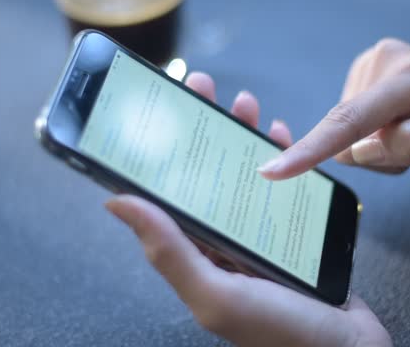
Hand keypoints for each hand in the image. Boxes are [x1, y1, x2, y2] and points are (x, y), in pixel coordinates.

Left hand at [106, 72, 391, 346]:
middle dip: (205, 129)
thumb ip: (170, 252)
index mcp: (197, 257)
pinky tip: (281, 138)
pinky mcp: (292, 234)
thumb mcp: (218, 294)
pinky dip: (281, 159)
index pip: (169, 195)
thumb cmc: (284, 335)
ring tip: (245, 104)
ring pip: (244, 175)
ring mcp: (259, 237)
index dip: (164, 150)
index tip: (163, 107)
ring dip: (242, 137)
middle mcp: (224, 245)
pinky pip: (281, 188)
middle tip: (205, 88)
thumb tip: (118, 204)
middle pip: (207, 175)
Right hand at [258, 38, 409, 178]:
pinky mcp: (365, 69)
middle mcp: (384, 60)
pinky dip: (373, 133)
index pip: (352, 119)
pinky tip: (401, 124)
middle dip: (377, 153)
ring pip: (348, 129)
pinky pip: (351, 119)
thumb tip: (361, 148)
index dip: (312, 148)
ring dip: (377, 145)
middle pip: (349, 131)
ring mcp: (372, 61)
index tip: (274, 169)